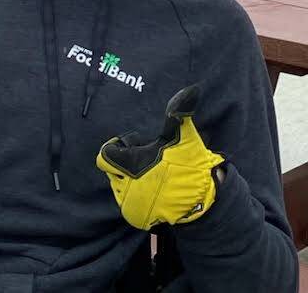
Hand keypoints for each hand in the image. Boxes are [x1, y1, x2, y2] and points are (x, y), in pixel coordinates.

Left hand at [96, 85, 223, 229]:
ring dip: (130, 177)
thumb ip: (178, 113)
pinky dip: (136, 192)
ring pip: (118, 184)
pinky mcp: (134, 216)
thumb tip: (191, 89)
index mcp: (131, 165)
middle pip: (112, 169)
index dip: (120, 146)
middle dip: (125, 161)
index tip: (136, 145)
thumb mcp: (183, 135)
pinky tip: (155, 188)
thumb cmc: (189, 164)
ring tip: (153, 174)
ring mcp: (129, 204)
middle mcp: (125, 187)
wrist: (202, 201)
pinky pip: (127, 200)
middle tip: (147, 160)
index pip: (105, 155)